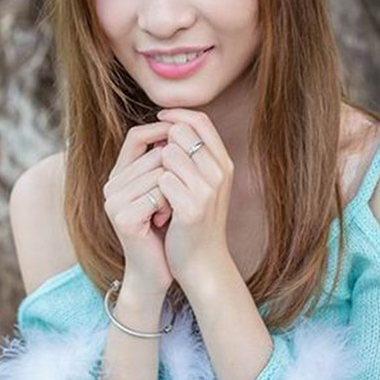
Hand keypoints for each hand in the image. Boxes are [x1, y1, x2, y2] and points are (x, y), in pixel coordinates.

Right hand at [103, 121, 176, 297]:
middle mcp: (110, 185)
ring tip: (172, 210)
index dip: (161, 130)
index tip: (186, 136)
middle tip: (178, 196)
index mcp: (118, 176)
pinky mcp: (123, 217)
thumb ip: (163, 162)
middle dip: (176, 171)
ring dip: (176, 189)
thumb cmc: (164, 229)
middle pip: (155, 154)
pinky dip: (171, 203)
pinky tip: (168, 219)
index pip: (136, 136)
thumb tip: (179, 126)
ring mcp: (114, 201)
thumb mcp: (163, 191)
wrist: (155, 271)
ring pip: (159, 172)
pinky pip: (159, 193)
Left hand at [154, 109, 234, 297]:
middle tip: (158, 168)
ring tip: (161, 195)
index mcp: (224, 163)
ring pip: (169, 154)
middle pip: (182, 133)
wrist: (203, 264)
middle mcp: (220, 172)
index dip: (178, 115)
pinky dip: (156, 192)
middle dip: (163, 144)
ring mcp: (208, 189)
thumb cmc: (195, 222)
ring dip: (157, 170)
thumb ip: (194, 157)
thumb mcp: (203, 185)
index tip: (159, 118)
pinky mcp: (193, 207)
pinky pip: (163, 180)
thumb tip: (170, 126)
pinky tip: (161, 211)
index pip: (201, 121)